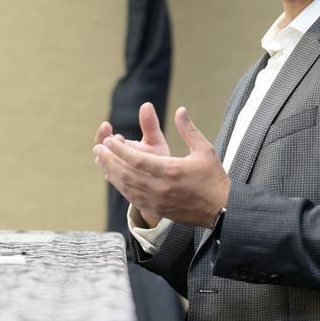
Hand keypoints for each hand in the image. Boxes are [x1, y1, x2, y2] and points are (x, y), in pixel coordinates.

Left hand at [94, 106, 229, 228]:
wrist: (221, 210)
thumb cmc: (214, 178)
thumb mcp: (205, 150)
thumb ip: (189, 130)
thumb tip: (180, 110)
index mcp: (172, 171)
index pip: (138, 160)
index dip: (120, 150)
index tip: (109, 141)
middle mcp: (161, 188)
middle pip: (127, 174)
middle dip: (110, 160)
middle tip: (98, 148)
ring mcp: (158, 201)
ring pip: (127, 187)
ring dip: (112, 173)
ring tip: (102, 161)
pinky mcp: (158, 209)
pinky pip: (133, 198)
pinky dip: (122, 187)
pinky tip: (116, 178)